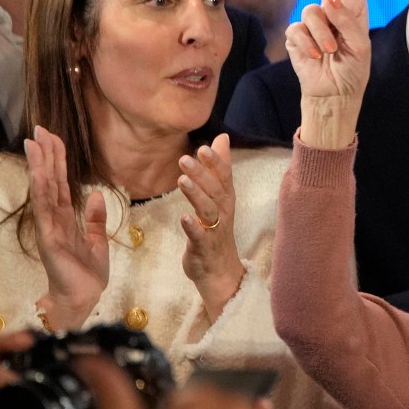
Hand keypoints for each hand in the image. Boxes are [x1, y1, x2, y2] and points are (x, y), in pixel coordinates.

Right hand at [23, 126, 108, 330]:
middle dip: (45, 155)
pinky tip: (39, 173)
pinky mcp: (49, 238)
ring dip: (39, 166)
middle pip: (49, 181)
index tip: (52, 137)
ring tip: (34, 142)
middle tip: (39, 129)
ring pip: (43, 190)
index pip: (60, 183)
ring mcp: (49, 227)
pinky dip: (42, 190)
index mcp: (66, 219)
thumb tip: (94, 194)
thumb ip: (95, 219)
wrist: (84, 299)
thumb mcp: (97, 242)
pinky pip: (45, 210)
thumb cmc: (86, 275)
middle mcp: (54, 220)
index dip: (57, 160)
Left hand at [175, 135, 244, 321]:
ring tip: (182, 180)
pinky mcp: (203, 247)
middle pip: (215, 190)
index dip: (216, 162)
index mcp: (226, 199)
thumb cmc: (216, 230)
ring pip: (208, 210)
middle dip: (202, 174)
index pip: (224, 176)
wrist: (219, 270)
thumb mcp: (219, 197)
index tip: (203, 147)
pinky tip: (183, 217)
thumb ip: (219, 168)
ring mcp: (214, 230)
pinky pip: (199, 236)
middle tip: (185, 158)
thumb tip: (221, 138)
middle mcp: (223, 212)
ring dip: (196, 194)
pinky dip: (192, 226)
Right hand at [288, 0, 372, 149]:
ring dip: (322, 32)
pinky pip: (297, 30)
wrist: (334, 94)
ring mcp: (313, 23)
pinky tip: (315, 56)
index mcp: (354, 11)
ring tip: (330, 50)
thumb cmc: (353, 71)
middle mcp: (333, 12)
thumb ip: (347, 20)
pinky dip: (308, 44)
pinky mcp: (296, 36)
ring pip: (312, 11)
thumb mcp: (360, 46)